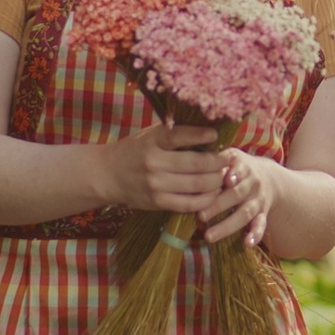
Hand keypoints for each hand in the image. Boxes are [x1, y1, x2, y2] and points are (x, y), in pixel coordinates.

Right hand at [98, 122, 227, 212]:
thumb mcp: (151, 135)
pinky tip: (213, 192)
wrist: (107, 174)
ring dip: (217, 180)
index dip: (201, 135)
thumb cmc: (136, 150)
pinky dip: (206, 199)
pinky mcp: (157, 203)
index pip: (180, 136)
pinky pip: (189, 203)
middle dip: (218, 162)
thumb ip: (175, 133)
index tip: (216, 136)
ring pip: (197, 185)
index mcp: (152, 141)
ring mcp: (156, 185)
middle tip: (228, 159)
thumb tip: (211, 131)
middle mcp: (154, 163)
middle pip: (196, 164)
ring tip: (224, 175)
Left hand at [199, 148, 278, 244]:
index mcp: (243, 167)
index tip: (223, 181)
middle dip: (219, 205)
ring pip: (245, 213)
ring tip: (208, 236)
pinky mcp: (263, 214)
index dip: (232, 175)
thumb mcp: (230, 157)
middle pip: (237, 194)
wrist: (268, 178)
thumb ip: (214, 158)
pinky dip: (255, 234)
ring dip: (227, 225)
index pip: (237, 170)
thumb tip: (187, 157)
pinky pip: (261, 225)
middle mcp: (253, 183)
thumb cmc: (237, 168)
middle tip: (200, 216)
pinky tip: (247, 244)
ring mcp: (258, 200)